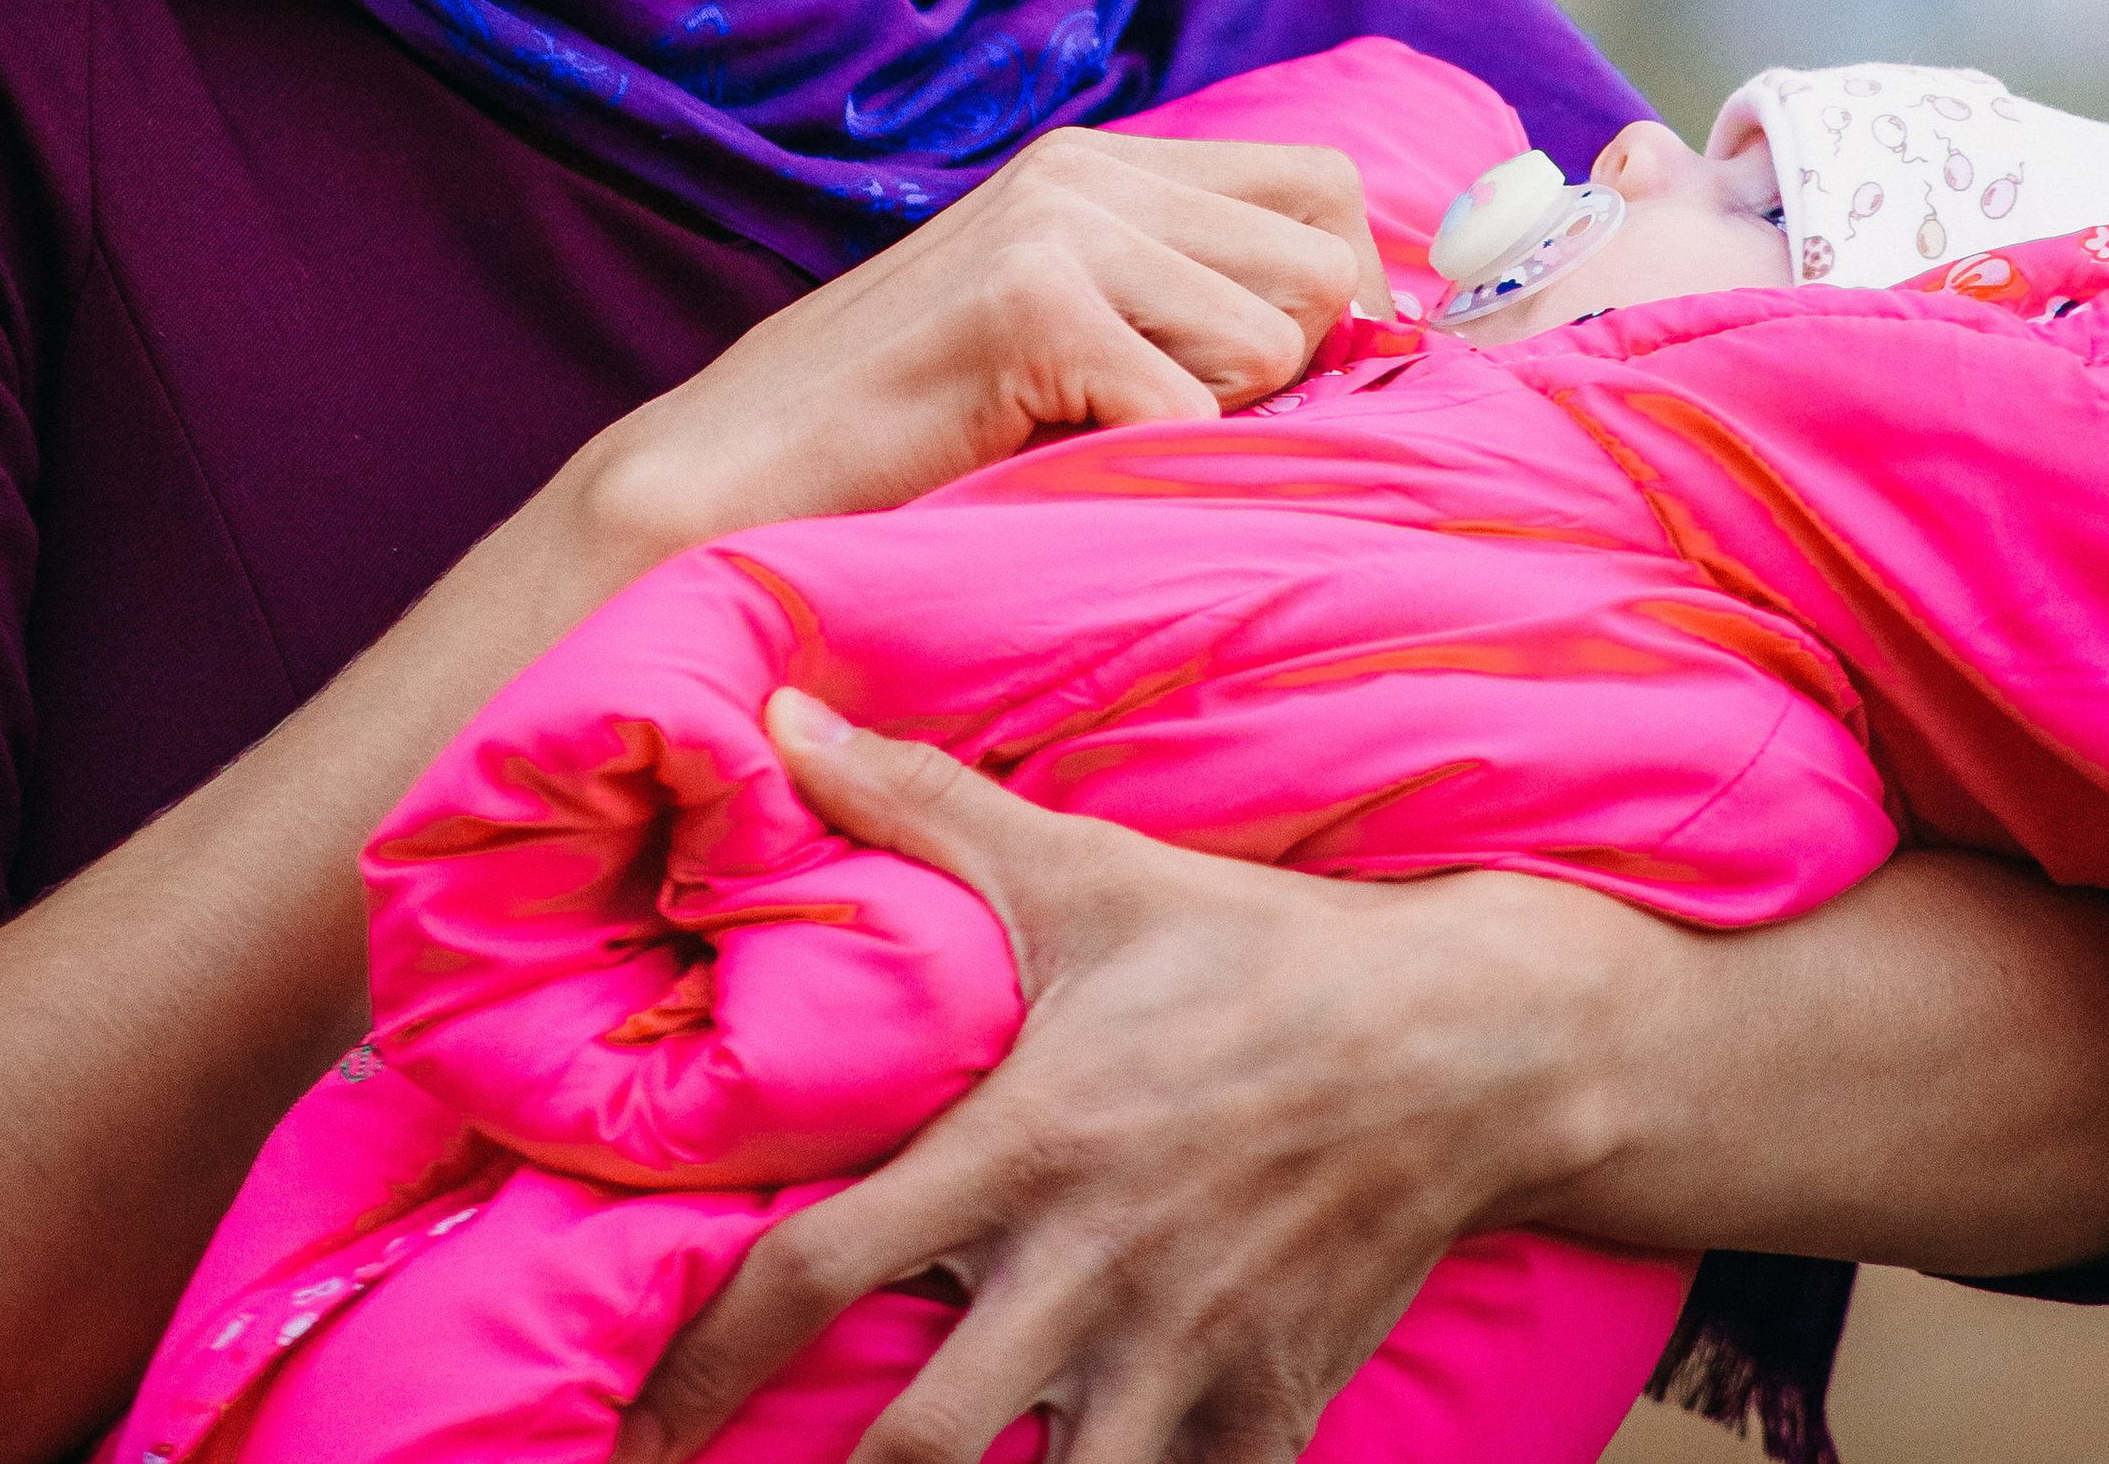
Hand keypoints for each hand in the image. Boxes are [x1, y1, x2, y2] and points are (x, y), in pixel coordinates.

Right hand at [584, 127, 1387, 560]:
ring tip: (1084, 441)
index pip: (1326, 188)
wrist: (720, 484)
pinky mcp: (1030, 304)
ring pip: (1274, 341)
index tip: (1280, 392)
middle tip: (1161, 429)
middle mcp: (1086, 168)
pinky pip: (1190, 415)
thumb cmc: (902, 438)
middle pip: (1325, 262)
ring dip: (1209, 424)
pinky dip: (1142, 471)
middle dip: (1285, 375)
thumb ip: (1178, 298)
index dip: (1340, 300)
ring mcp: (1056, 226)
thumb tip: (1370, 331)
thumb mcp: (1059, 328)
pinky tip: (1044, 467)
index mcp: (1100, 162)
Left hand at [618, 692, 1616, 1463]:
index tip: (640, 1425)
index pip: (820, 1271)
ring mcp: (1185, 1357)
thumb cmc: (1253, 948)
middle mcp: (1091, 1271)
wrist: (1467, 1036)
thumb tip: (783, 717)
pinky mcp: (1270, 1410)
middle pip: (919, 1446)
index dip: (709, 1361)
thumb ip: (920, 803)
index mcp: (1026, 1144)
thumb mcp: (1084, 868)